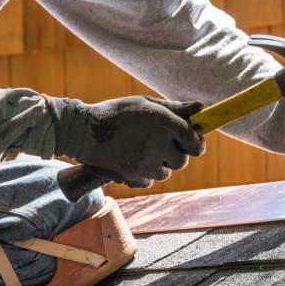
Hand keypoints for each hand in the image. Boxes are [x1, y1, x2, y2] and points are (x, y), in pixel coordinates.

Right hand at [49, 96, 203, 187]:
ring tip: (142, 149)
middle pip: (182, 161)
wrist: (83, 131)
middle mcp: (158, 143)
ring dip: (160, 164)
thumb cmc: (118, 113)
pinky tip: (132, 159)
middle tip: (161, 145)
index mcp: (163, 122)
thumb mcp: (146, 104)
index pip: (194, 141)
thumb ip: (175, 108)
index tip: (192, 142)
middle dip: (175, 154)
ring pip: (166, 172)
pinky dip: (145, 173)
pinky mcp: (134, 175)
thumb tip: (201, 108)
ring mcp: (146, 162)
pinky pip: (150, 180)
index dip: (196, 143)